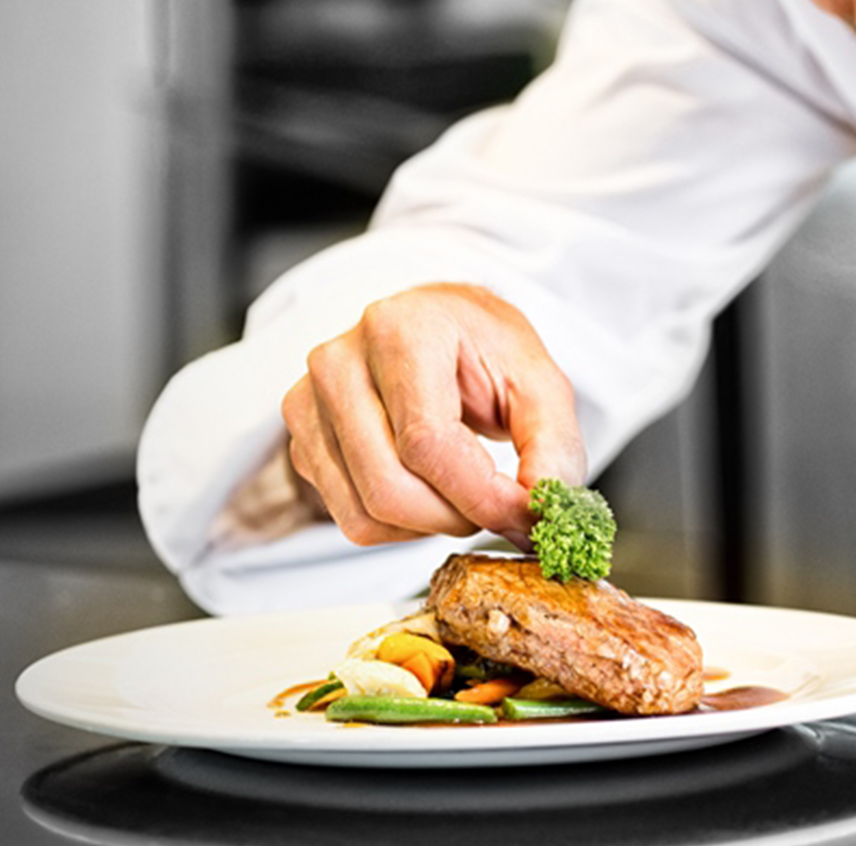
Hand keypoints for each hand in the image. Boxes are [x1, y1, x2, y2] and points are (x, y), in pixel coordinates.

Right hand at [281, 283, 585, 548]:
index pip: (427, 442)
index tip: (525, 512)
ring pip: (366, 513)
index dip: (482, 494)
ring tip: (469, 494)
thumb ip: (553, 445)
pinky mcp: (302, 440)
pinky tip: (432, 492)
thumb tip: (542, 512)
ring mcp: (309, 403)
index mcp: (400, 331)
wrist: (440, 328)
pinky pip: (350, 518)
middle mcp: (339, 363)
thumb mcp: (539, 381)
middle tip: (501, 508)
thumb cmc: (484, 349)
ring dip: (432, 526)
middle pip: (389, 487)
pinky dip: (402, 527)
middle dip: (459, 517)